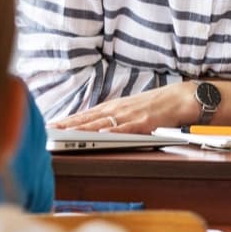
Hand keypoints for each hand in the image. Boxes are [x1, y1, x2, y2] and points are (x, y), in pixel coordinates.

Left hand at [50, 82, 195, 134]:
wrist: (180, 97)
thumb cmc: (154, 105)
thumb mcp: (129, 109)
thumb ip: (112, 117)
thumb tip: (93, 125)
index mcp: (114, 106)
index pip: (85, 114)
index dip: (67, 120)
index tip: (51, 125)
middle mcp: (119, 109)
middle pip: (89, 118)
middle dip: (68, 125)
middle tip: (50, 130)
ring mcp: (131, 115)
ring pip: (103, 123)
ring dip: (84, 129)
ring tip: (67, 133)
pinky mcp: (145, 122)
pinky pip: (128, 128)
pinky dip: (115, 131)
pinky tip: (102, 134)